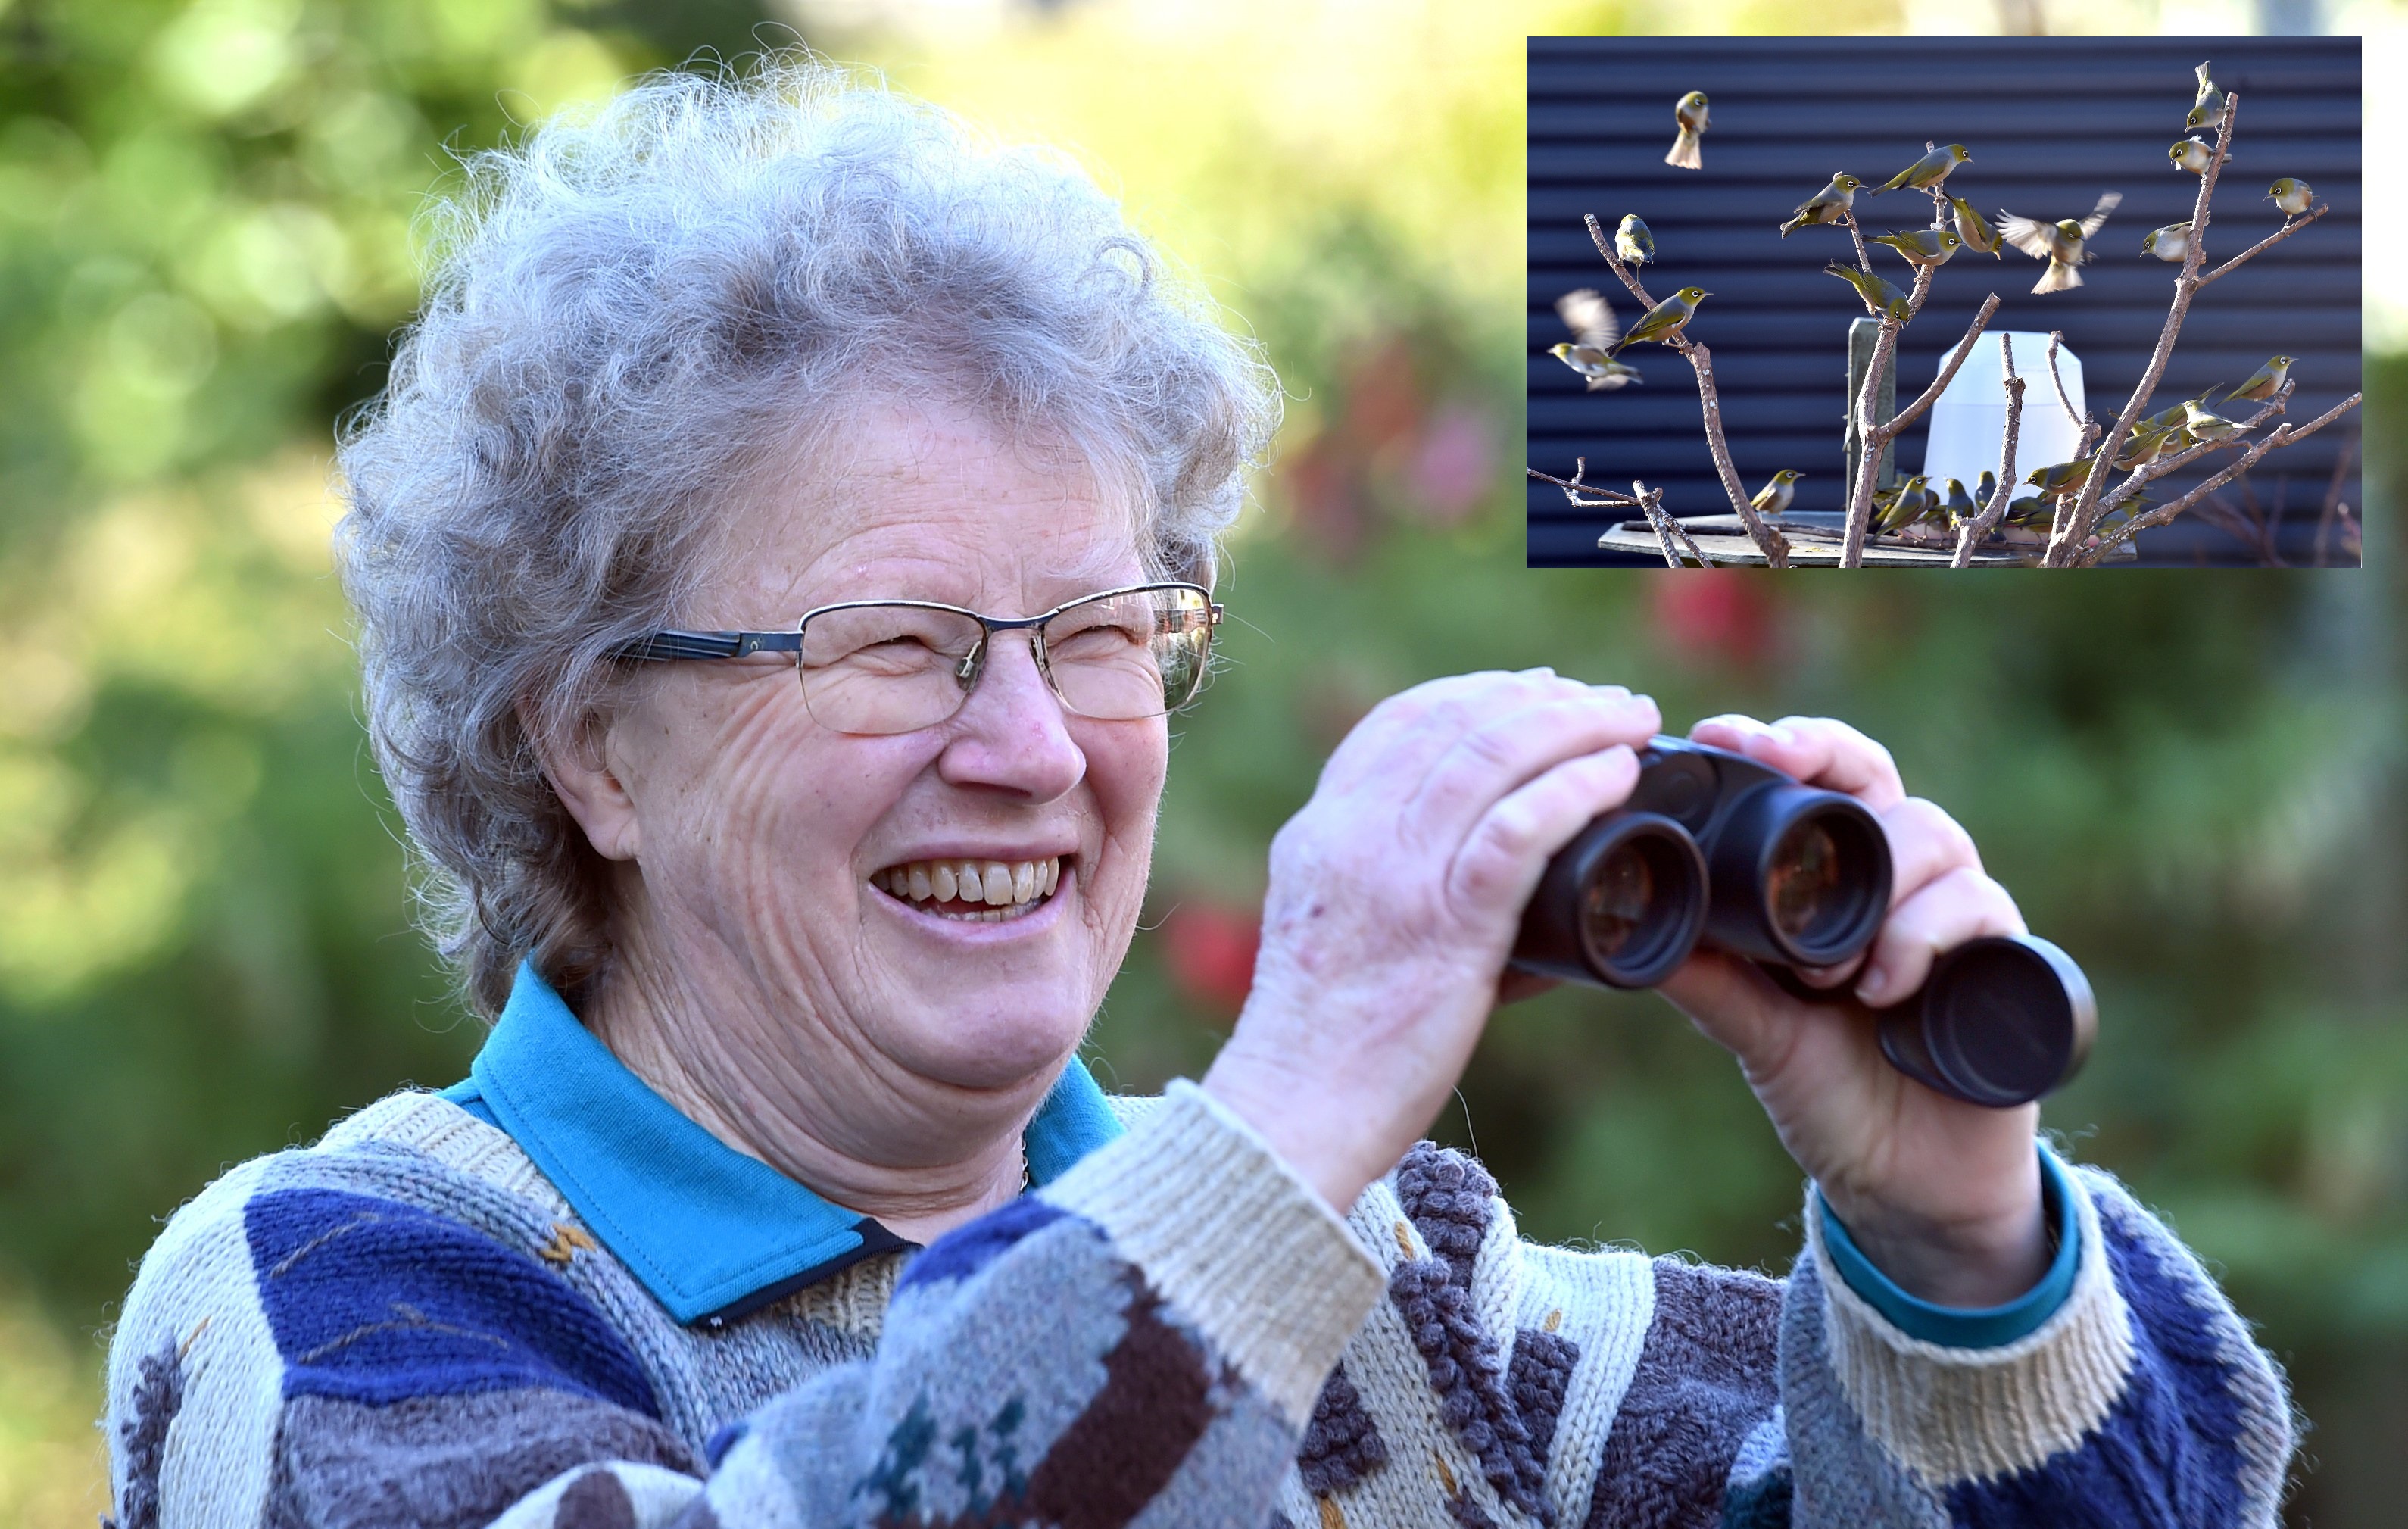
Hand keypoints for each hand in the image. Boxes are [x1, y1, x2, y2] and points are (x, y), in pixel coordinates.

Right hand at [1203, 671, 1660, 1212]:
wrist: (1295, 1113)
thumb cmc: (1326, 1045)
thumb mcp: (1331, 934)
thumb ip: (1386, 889)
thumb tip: (1482, 879)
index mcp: (1321, 831)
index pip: (1399, 721)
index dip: (1477, 692)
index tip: (1538, 689)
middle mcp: (1352, 835)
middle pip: (1456, 723)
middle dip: (1544, 698)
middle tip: (1608, 701)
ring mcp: (1397, 876)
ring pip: (1494, 758)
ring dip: (1577, 726)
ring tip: (1633, 721)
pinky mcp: (1446, 925)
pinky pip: (1521, 830)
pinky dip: (1577, 789)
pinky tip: (1619, 776)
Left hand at [1659, 714, 2048, 1307]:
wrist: (1908, 1187)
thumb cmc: (1832, 1090)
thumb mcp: (1754, 1030)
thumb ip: (1705, 976)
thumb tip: (1622, 921)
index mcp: (1838, 878)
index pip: (1821, 778)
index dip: (1783, 744)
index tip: (1721, 736)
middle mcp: (1902, 881)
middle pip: (1880, 782)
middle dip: (1829, 762)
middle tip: (1777, 765)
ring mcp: (1959, 917)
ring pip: (1934, 835)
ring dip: (1875, 886)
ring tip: (1827, 969)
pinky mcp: (2008, 965)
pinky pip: (1981, 912)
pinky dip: (1927, 937)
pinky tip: (1887, 984)